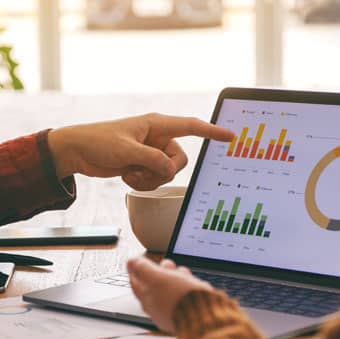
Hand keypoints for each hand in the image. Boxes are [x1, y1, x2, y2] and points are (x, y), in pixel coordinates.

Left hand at [48, 114, 233, 189]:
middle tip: (141, 169)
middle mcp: (158, 139)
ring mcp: (151, 154)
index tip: (230, 136)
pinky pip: (155, 180)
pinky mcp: (143, 166)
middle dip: (162, 171)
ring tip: (129, 171)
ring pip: (167, 174)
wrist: (78, 152)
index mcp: (157, 125)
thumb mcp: (127, 150)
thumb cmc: (99, 141)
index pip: (191, 127)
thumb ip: (152, 159)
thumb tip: (169, 170)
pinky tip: (126, 175)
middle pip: (179, 161)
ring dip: (148, 178)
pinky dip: (141, 182)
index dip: (212, 132)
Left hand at [127, 257, 212, 333]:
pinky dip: (185, 287)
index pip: (136, 284)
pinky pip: (183, 296)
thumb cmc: (179, 299)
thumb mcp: (158, 278)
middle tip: (166, 264)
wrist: (204, 316)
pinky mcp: (186, 313)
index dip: (136, 270)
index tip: (136, 261)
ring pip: (170, 290)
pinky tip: (192, 282)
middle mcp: (158, 309)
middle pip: (154, 286)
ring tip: (182, 271)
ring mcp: (172, 312)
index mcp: (147, 300)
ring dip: (175, 277)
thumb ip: (144, 269)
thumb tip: (131, 262)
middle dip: (160, 272)